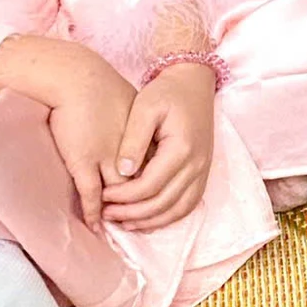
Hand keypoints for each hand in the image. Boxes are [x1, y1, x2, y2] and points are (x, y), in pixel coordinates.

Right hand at [43, 45, 140, 227]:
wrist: (77, 76)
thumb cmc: (103, 88)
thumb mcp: (136, 108)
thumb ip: (142, 131)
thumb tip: (147, 149)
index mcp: (145, 141)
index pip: (156, 172)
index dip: (156, 190)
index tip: (158, 203)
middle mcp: (127, 153)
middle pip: (141, 187)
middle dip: (142, 207)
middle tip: (141, 223)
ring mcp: (105, 159)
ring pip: (119, 195)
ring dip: (120, 212)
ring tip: (119, 226)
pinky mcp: (83, 161)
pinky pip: (91, 195)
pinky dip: (94, 211)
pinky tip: (94, 225)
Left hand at [104, 61, 216, 229]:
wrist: (194, 83)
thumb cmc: (167, 92)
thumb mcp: (145, 108)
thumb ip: (133, 140)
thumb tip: (122, 171)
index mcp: (182, 148)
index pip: (150, 185)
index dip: (124, 196)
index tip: (103, 195)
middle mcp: (197, 164)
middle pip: (163, 203)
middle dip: (133, 213)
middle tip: (107, 214)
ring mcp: (203, 171)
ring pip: (177, 210)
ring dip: (150, 221)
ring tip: (124, 223)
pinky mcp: (202, 173)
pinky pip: (187, 205)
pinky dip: (167, 217)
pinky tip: (146, 219)